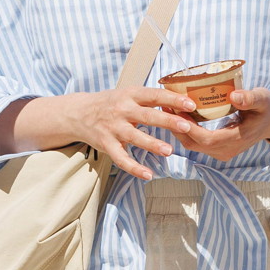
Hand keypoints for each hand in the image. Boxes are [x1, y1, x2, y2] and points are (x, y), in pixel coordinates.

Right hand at [23, 87, 200, 179]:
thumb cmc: (110, 103)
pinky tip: (148, 175)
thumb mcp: (127, 94)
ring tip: (169, 151)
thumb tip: (181, 101)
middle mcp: (122, 110)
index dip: (173, 99)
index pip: (154, 95)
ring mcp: (113, 128)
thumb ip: (149, 99)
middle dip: (167, 120)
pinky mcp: (106, 144)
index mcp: (130, 95)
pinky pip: (121, 158)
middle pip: (147, 115)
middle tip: (186, 126)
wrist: (79, 113)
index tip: (191, 104)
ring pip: (135, 137)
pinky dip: (134, 168)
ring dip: (152, 144)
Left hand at [174, 88, 269, 161]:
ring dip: (179, 129)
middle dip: (178, 127)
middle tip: (165, 106)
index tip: (175, 111)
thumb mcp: (263, 99)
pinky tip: (179, 114)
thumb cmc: (266, 107)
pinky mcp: (217, 149)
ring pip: (193, 145)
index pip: (207, 140)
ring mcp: (222, 152)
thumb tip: (234, 96)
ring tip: (168, 108)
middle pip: (194, 144)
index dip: (189, 128)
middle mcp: (227, 150)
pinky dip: (186, 130)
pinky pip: (196, 142)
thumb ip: (250, 98)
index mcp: (237, 139)